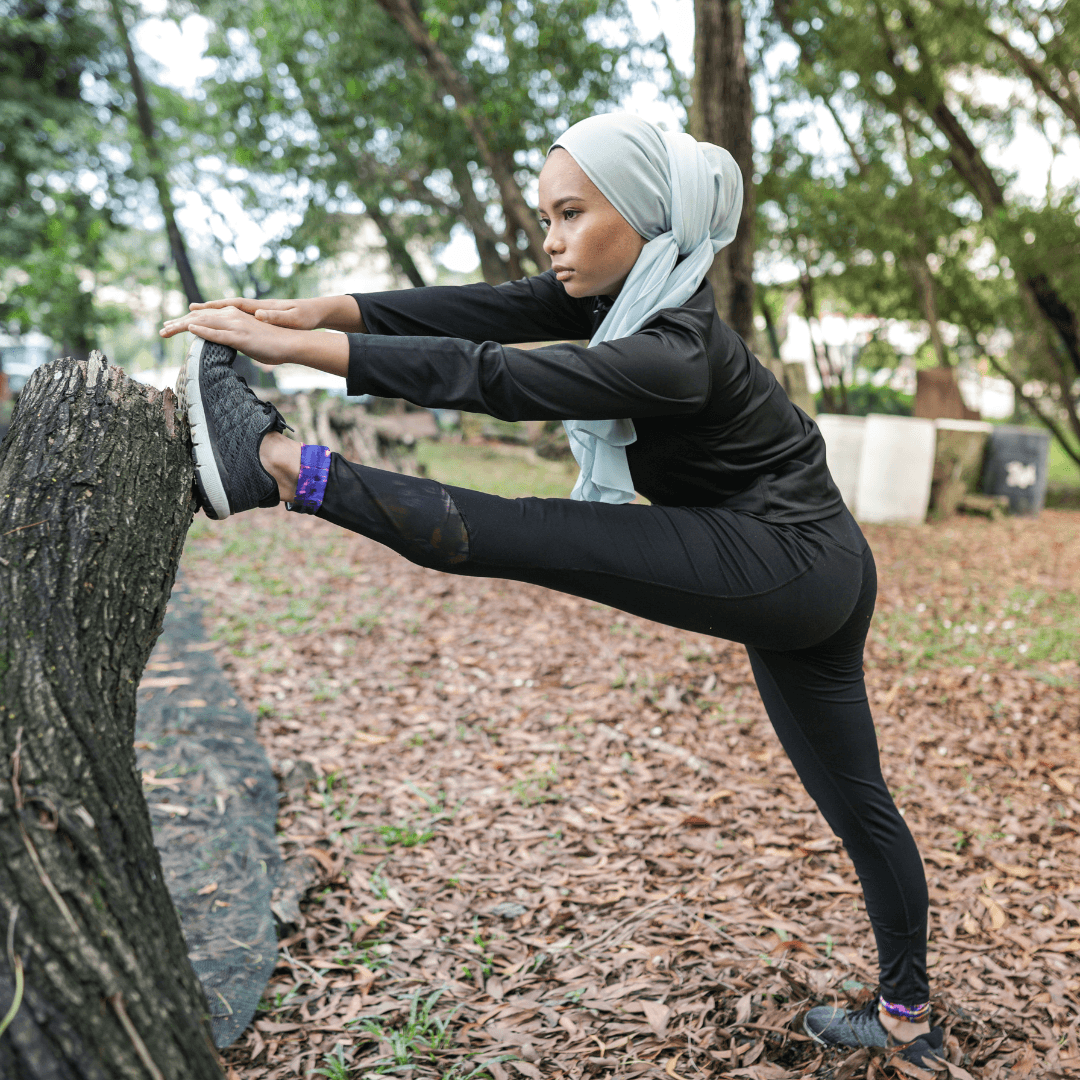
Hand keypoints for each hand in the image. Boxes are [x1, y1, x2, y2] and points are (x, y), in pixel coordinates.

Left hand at [159, 304, 294, 365]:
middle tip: (162, 329)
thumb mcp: (249, 339)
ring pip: (204, 323)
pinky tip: (190, 329)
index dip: (187, 321)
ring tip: (167, 329)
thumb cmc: (272, 344)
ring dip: (183, 326)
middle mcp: (232, 317)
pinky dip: (203, 331)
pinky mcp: (241, 337)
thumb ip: (235, 338)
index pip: (205, 317)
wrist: (290, 342)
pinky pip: (218, 333)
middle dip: (179, 323)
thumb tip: (225, 344)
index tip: (173, 326)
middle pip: (199, 318)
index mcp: (233, 316)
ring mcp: (236, 326)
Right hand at [182, 296, 325, 330]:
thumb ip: (274, 316)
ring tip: (187, 321)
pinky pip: (233, 321)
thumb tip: (259, 314)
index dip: (212, 307)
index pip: (231, 305)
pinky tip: (211, 327)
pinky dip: (220, 322)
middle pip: (223, 309)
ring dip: (207, 317)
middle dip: (203, 312)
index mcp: (258, 307)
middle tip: (184, 314)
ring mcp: (254, 314)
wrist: (313, 315)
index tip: (194, 309)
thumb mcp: (290, 318)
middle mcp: (253, 308)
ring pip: (225, 315)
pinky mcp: (257, 320)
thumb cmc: (303, 317)